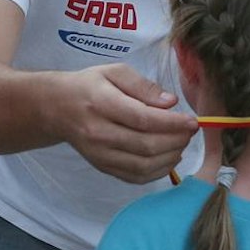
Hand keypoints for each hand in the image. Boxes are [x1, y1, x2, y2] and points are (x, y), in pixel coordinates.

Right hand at [58, 65, 198, 182]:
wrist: (58, 109)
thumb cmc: (89, 86)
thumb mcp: (114, 72)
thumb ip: (143, 86)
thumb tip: (171, 103)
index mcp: (101, 103)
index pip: (143, 119)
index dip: (173, 123)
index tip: (192, 121)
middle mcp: (99, 133)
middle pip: (146, 145)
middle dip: (176, 140)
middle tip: (189, 131)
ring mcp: (100, 155)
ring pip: (144, 165)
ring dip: (170, 157)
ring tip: (180, 143)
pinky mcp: (103, 167)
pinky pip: (135, 177)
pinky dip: (158, 171)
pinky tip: (168, 158)